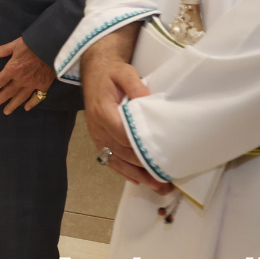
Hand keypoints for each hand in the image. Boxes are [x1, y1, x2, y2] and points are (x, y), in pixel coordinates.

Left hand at [0, 37, 56, 113]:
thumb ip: (2, 50)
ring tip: (5, 112)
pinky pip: (37, 97)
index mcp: (12, 69)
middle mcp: (21, 79)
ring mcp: (33, 84)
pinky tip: (27, 108)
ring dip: (12, 105)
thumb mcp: (16, 44)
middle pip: (7, 93)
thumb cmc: (33, 44)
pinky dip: (32, 103)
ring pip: (20, 98)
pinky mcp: (44, 85)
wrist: (53, 47)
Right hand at [81, 25, 170, 193]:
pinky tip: (137, 180)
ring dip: (136, 174)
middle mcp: (97, 126)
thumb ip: (135, 85)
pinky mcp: (99, 138)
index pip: (122, 134)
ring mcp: (97, 134)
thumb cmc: (111, 73)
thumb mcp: (124, 72)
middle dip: (142, 167)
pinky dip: (123, 171)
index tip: (158, 157)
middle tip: (165, 179)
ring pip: (115, 159)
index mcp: (103, 111)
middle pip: (121, 152)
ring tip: (156, 186)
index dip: (139, 147)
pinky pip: (109, 159)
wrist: (94, 72)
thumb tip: (147, 100)